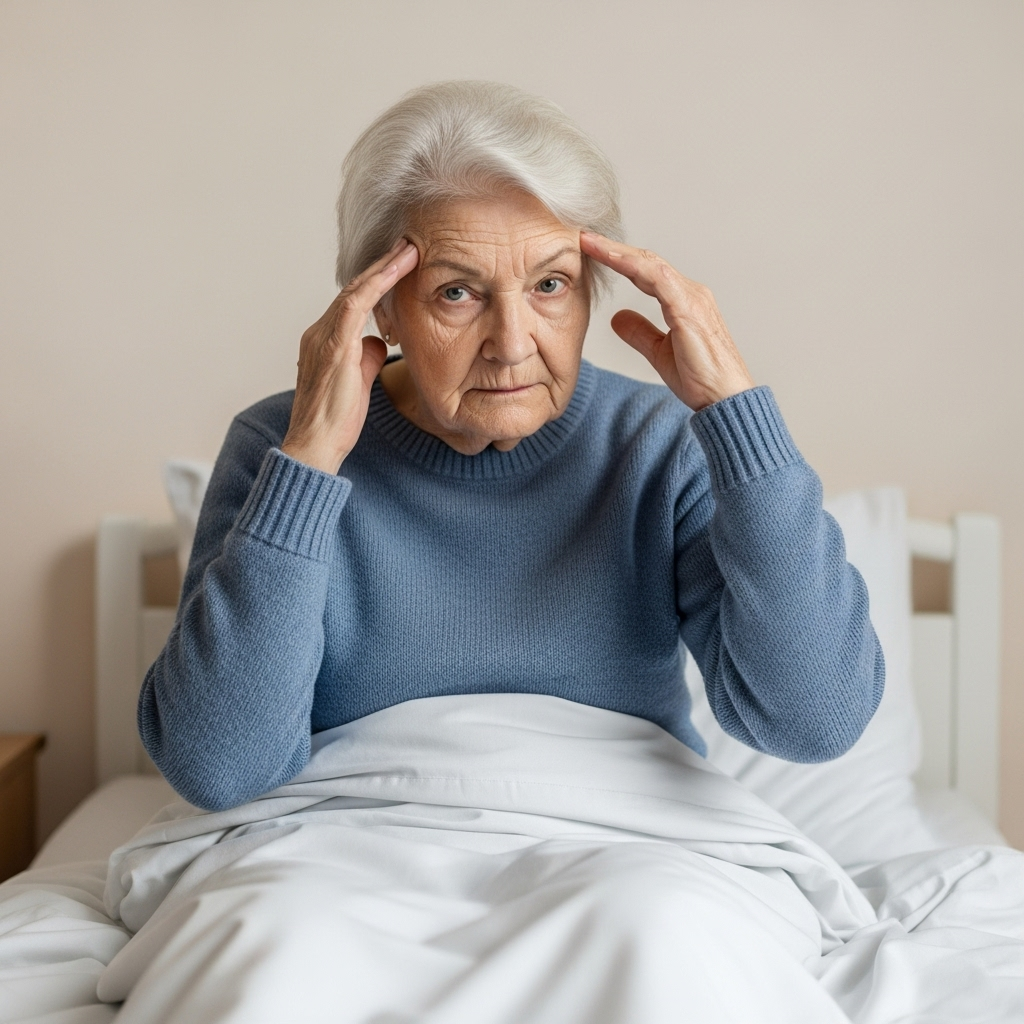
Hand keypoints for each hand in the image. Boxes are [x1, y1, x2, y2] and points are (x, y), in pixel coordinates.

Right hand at [281, 240, 418, 473]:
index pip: (354, 301)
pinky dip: (375, 285)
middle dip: (382, 266)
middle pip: (354, 289)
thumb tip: (379, 340)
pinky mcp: (332, 348)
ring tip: (408, 250)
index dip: (377, 280)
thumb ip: (366, 357)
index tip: (401, 263)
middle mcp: (319, 332)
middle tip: (408, 245)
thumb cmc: (334, 421)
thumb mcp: (358, 382)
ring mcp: (322, 338)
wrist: (313, 446)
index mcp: (324, 340)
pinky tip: (395, 270)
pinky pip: (354, 306)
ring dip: (383, 268)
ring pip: (355, 291)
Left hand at [579, 232, 753, 410]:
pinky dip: (633, 266)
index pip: (646, 272)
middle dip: (614, 248)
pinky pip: (658, 279)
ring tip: (590, 242)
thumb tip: (617, 318)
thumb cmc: (702, 379)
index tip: (591, 251)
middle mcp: (691, 292)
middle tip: (584, 237)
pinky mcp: (689, 309)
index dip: (619, 260)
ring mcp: (692, 297)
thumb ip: (640, 333)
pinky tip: (612, 258)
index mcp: (683, 301)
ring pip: (650, 264)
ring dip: (618, 252)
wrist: (725, 399)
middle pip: (646, 261)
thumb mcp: (660, 353)